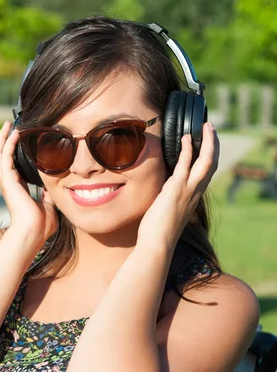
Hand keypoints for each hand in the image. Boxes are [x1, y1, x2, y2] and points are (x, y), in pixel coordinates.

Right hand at [0, 121, 58, 243]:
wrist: (33, 232)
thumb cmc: (41, 225)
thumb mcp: (49, 204)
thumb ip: (49, 194)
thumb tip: (56, 187)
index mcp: (17, 187)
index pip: (11, 164)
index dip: (13, 150)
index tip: (20, 138)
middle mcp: (9, 183)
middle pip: (0, 156)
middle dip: (4, 140)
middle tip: (9, 126)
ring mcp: (6, 181)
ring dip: (3, 138)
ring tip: (9, 125)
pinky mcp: (8, 181)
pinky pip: (5, 157)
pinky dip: (9, 144)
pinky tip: (14, 133)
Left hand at [137, 122, 219, 250]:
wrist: (157, 245)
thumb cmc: (158, 232)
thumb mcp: (167, 211)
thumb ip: (169, 198)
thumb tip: (165, 191)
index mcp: (193, 198)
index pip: (207, 173)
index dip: (209, 156)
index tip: (207, 143)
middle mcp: (195, 193)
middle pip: (212, 164)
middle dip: (213, 144)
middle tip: (211, 128)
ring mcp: (187, 191)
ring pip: (206, 162)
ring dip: (207, 142)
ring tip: (205, 126)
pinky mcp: (176, 190)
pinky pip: (185, 165)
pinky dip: (187, 150)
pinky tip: (185, 138)